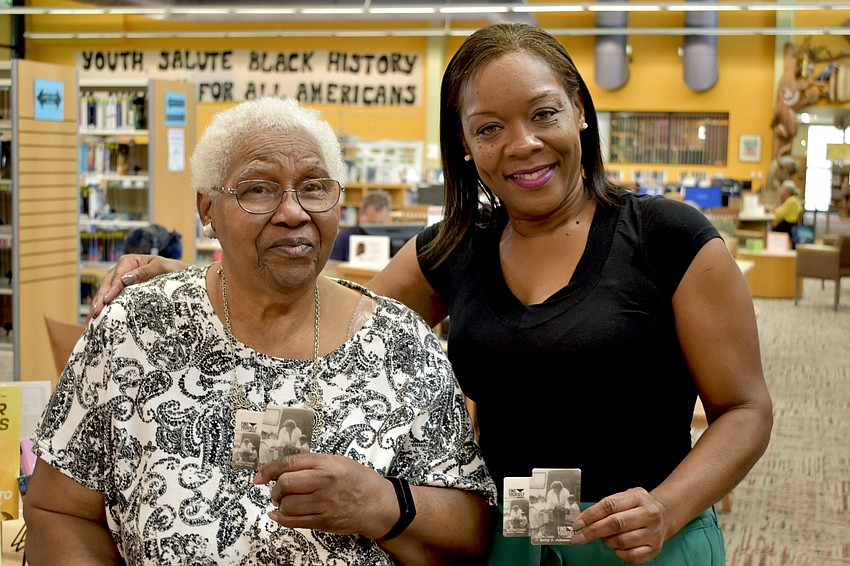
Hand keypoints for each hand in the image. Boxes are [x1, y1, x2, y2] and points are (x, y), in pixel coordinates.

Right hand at [90, 255, 188, 317]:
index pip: (117, 276)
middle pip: (107, 284)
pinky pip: (111, 294)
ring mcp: (121, 278)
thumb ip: (144, 272)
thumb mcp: (161, 267)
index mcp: (128, 261)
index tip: (107, 301)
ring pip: (106, 290)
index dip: (111, 289)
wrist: (178, 273)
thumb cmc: (171, 268)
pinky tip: (99, 313)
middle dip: (100, 298)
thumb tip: (124, 279)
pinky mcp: (123, 287)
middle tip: (96, 312)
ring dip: (99, 302)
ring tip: (94, 315)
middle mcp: (122, 268)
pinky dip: (104, 303)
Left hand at [252, 453, 396, 539]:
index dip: (269, 470)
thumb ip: (311, 463)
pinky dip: (281, 518)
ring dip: (280, 503)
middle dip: (276, 488)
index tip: (259, 476)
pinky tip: (278, 514)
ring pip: (287, 505)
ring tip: (285, 501)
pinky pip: (294, 522)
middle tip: (279, 489)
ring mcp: (323, 503)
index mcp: (326, 464)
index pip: (289, 463)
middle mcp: (324, 482)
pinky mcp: (323, 521)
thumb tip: (283, 469)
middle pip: (285, 484)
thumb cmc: (358, 480)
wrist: (377, 503)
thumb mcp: (336, 461)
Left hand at [570, 487, 668, 563]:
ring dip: (607, 541)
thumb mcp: (625, 497)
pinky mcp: (655, 548)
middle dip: (592, 531)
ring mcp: (653, 532)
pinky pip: (632, 556)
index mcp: (638, 497)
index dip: (590, 515)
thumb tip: (582, 521)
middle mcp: (648, 514)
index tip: (577, 524)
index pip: (610, 505)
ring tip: (604, 538)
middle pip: (616, 523)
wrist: (665, 514)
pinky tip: (616, 548)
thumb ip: (606, 507)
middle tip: (578, 537)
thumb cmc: (638, 506)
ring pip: (622, 541)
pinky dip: (619, 553)